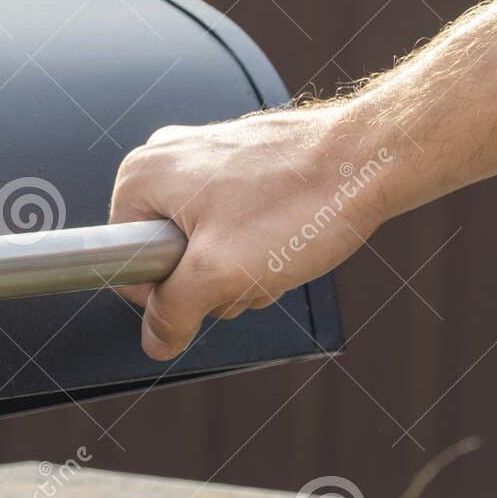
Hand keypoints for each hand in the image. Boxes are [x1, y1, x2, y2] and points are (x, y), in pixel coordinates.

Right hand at [109, 105, 393, 359]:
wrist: (370, 159)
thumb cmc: (300, 200)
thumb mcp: (220, 274)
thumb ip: (173, 313)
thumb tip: (155, 340)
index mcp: (142, 177)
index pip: (126, 264)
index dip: (168, 292)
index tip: (209, 282)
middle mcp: (167, 157)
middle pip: (166, 256)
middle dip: (210, 280)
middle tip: (248, 267)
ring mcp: (206, 157)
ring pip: (203, 244)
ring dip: (238, 266)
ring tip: (275, 250)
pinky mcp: (241, 162)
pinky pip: (231, 222)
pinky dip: (257, 242)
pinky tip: (286, 237)